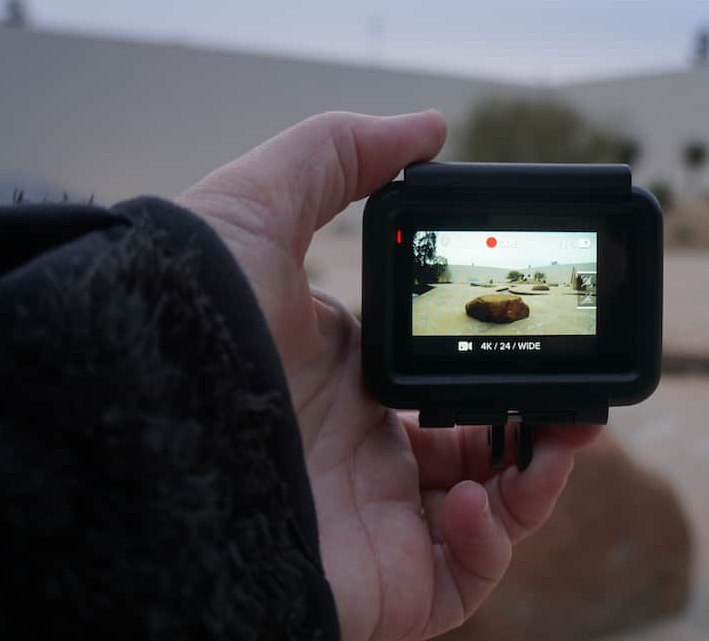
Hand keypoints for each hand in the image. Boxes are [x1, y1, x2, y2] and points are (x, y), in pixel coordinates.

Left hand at [178, 112, 598, 640]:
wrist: (128, 423)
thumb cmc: (180, 315)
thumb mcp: (255, 207)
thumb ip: (338, 156)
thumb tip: (427, 127)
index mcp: (349, 377)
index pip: (444, 375)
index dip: (500, 360)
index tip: (542, 330)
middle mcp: (364, 451)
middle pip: (479, 448)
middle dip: (540, 423)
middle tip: (579, 401)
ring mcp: (374, 520)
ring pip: (488, 514)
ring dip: (538, 477)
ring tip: (556, 441)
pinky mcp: (380, 582)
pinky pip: (463, 579)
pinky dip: (493, 540)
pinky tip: (472, 499)